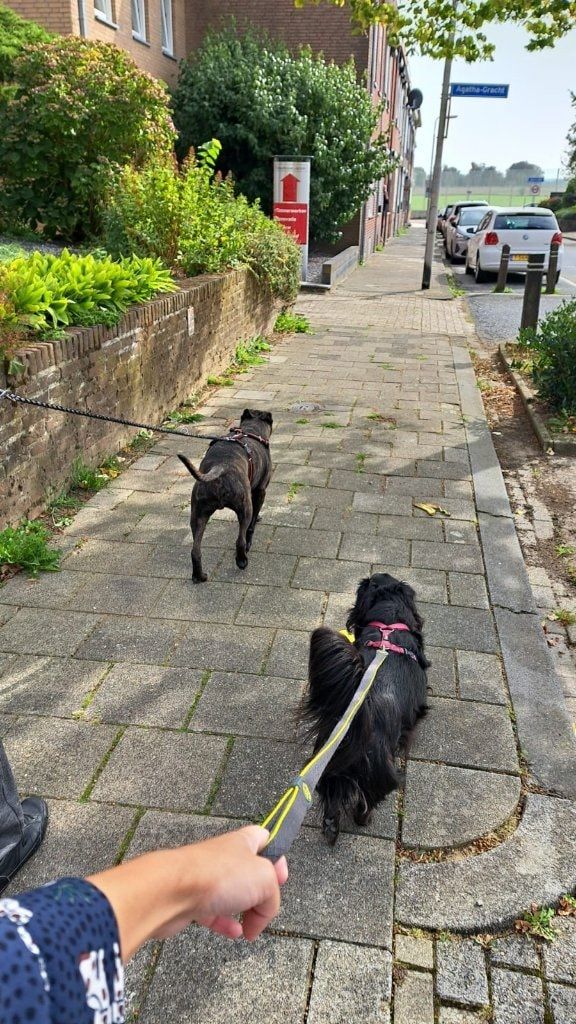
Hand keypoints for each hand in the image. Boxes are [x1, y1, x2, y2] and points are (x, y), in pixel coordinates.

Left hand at [89, 825, 287, 959]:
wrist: (170, 890)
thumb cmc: (219, 876)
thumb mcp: (264, 880)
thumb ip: (272, 897)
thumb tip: (262, 915)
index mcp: (243, 842)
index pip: (264, 838)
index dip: (276, 856)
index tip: (281, 878)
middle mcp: (224, 856)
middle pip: (249, 871)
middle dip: (261, 891)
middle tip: (266, 907)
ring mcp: (207, 879)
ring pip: (231, 893)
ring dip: (244, 910)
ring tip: (252, 928)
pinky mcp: (191, 900)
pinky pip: (213, 913)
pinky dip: (225, 923)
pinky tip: (235, 934)